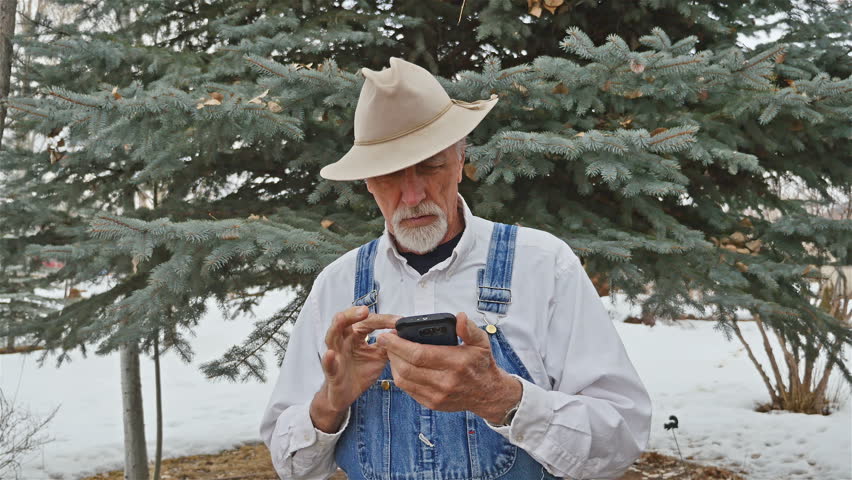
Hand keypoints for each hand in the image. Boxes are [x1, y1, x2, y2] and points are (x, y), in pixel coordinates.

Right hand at [310, 306, 398, 431]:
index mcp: (355, 336)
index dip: (382, 320)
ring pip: (331, 337)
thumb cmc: (360, 373)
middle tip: (364, 311)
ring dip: (337, 326)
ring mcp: (336, 355)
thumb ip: (388, 345)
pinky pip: (328, 365)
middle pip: (344, 321)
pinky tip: (331, 354)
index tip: (398, 320)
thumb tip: (402, 332)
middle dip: (353, 314)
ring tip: (342, 319)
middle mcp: (343, 341)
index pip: (367, 322)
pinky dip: (328, 359)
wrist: (346, 395)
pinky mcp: (331, 372)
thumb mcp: (379, 357)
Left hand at [377, 312, 521, 423]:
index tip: (387, 334)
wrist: (487, 393)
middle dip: (391, 352)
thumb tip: (459, 317)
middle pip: (406, 367)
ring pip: (403, 380)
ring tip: (392, 351)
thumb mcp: (481, 342)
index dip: (398, 344)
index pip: (419, 354)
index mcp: (456, 363)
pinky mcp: (432, 403)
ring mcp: (437, 395)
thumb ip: (469, 328)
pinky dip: (400, 376)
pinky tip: (401, 365)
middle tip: (386, 340)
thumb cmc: (481, 364)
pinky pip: (408, 390)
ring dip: (393, 364)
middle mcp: (445, 381)